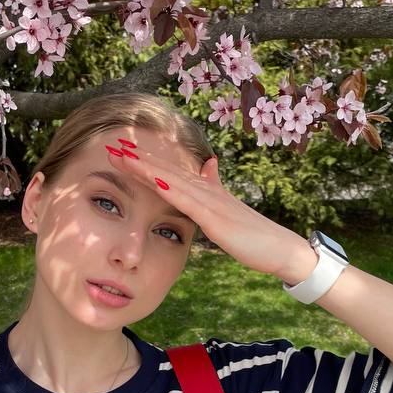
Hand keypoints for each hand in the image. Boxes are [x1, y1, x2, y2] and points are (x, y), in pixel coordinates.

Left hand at [108, 143, 311, 280]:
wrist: (280, 248)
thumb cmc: (253, 234)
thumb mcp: (228, 207)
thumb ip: (216, 185)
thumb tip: (209, 162)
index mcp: (206, 190)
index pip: (170, 171)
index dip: (146, 160)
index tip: (121, 151)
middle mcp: (206, 190)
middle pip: (166, 169)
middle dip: (138, 157)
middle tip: (112, 143)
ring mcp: (211, 202)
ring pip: (172, 180)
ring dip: (145, 167)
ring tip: (121, 155)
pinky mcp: (215, 218)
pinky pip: (187, 201)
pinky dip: (168, 188)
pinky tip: (151, 180)